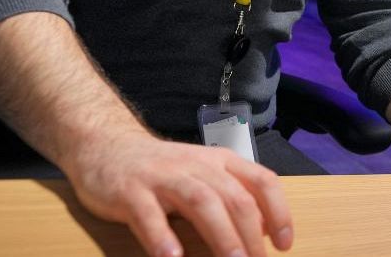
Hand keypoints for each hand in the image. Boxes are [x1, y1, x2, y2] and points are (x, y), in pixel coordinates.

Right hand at [66, 131, 291, 256]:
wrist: (105, 145)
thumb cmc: (163, 169)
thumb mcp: (203, 175)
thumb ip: (232, 196)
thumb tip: (265, 230)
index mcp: (220, 161)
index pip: (261, 180)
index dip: (278, 212)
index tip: (285, 244)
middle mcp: (196, 166)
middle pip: (233, 197)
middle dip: (250, 234)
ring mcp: (162, 177)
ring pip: (200, 202)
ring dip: (220, 235)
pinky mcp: (130, 191)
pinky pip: (148, 215)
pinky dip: (162, 238)